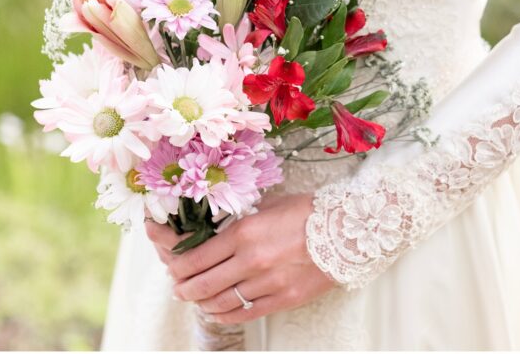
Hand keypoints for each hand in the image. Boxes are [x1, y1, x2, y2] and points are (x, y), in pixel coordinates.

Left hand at [145, 194, 334, 323]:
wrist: (348, 230)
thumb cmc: (307, 213)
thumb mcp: (265, 206)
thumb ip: (236, 222)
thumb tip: (208, 233)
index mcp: (243, 232)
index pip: (194, 257)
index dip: (176, 266)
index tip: (171, 267)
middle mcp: (251, 259)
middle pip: (201, 283)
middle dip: (183, 288)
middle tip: (178, 287)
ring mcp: (268, 282)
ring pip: (220, 302)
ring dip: (201, 303)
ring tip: (196, 299)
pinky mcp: (283, 298)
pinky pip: (245, 313)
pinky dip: (225, 314)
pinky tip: (216, 311)